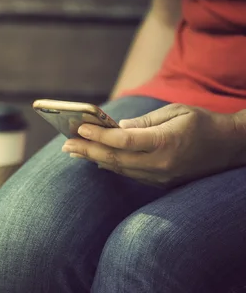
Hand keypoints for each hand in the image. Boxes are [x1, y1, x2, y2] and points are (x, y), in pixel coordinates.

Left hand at [61, 104, 244, 187]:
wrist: (231, 148)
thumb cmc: (203, 123)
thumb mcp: (175, 112)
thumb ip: (144, 122)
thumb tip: (115, 128)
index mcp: (165, 142)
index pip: (123, 141)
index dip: (98, 135)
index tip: (79, 128)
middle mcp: (161, 164)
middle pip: (115, 159)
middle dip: (87, 151)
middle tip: (66, 145)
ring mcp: (161, 176)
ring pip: (120, 169)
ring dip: (94, 160)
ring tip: (74, 151)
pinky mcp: (162, 182)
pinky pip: (130, 174)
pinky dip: (111, 166)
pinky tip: (97, 160)